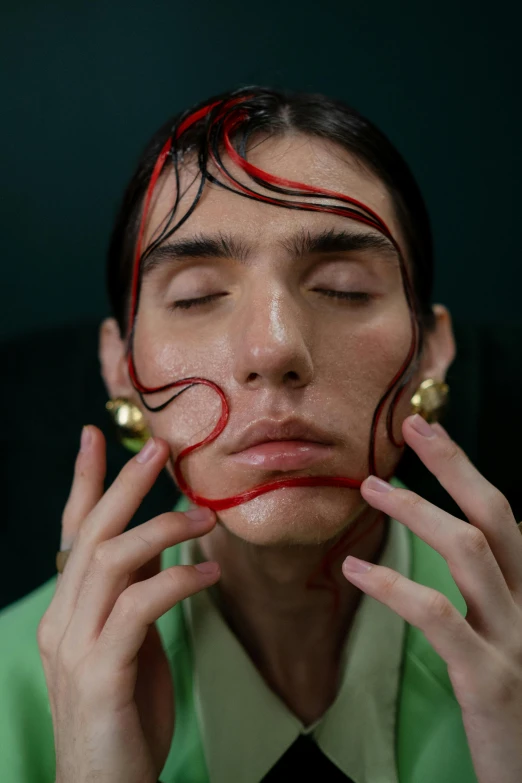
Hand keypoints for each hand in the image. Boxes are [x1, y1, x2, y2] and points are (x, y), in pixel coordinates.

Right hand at [37, 425, 219, 782]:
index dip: (84, 483)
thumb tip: (158, 545)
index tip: (95, 436)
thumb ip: (132, 594)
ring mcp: (76, 647)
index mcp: (68, 610)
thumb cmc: (123, 714)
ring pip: (111, 560)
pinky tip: (209, 574)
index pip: (71, 533)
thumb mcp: (127, 643)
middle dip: (122, 485)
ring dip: (162, 529)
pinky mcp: (101, 672)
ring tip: (205, 518)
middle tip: (157, 449)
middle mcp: (62, 620)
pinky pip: (140, 607)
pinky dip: (177, 581)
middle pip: (91, 534)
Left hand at [341, 414, 521, 782]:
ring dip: (420, 512)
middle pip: (496, 517)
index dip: (465, 468)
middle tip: (412, 428)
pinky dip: (395, 585)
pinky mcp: (490, 679)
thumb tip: (442, 542)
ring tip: (370, 490)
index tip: (428, 429)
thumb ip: (482, 593)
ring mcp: (514, 641)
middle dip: (455, 465)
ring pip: (470, 552)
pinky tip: (357, 569)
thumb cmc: (510, 704)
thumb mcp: (502, 637)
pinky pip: (439, 617)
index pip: (502, 516)